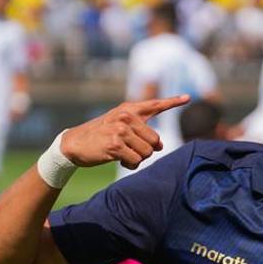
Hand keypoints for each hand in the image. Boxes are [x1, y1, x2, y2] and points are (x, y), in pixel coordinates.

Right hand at [60, 94, 188, 169]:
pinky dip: (130, 165)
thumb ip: (140, 130)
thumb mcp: (118, 124)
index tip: (188, 98)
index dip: (173, 102)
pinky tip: (119, 160)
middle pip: (155, 141)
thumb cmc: (99, 136)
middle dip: (147, 151)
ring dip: (137, 159)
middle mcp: (126, 117)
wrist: (74, 143)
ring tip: (123, 155)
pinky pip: (136, 161)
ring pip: (146, 153)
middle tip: (131, 150)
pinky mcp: (115, 145)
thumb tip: (160, 146)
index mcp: (129, 109)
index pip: (155, 105)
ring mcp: (120, 130)